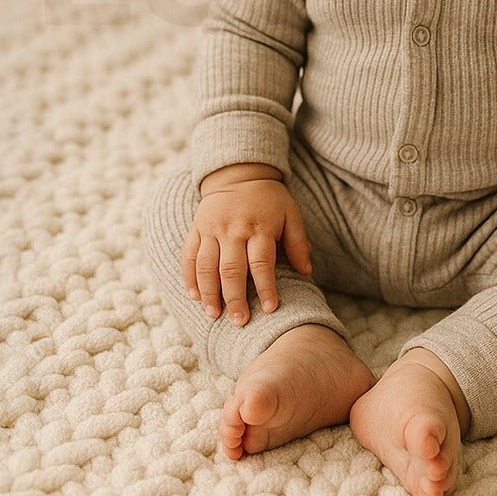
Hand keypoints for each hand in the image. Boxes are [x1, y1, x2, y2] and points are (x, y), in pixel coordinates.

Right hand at [181, 163, 311, 325]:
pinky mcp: (196, 228)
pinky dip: (189, 277)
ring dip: (209, 293)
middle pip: (232, 268)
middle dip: (235, 298)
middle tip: (239, 321)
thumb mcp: (290, 214)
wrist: (239, 174)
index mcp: (260, 226)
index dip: (266, 287)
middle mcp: (234, 228)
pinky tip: (194, 296)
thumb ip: (298, 241)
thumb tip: (307, 271)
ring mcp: (212, 228)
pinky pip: (189, 255)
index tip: (270, 309)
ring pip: (207, 265)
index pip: (262, 262)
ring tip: (214, 314)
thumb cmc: (269, 199)